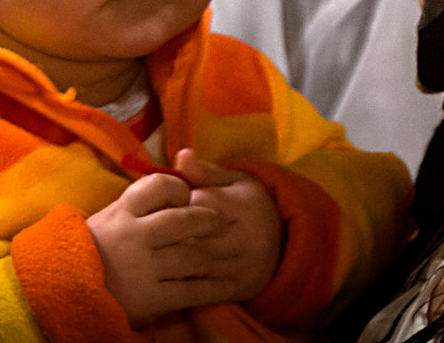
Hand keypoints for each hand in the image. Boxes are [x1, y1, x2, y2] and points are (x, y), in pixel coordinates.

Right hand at [87, 172, 232, 327]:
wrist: (65, 291)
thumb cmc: (94, 248)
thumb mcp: (110, 217)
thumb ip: (140, 202)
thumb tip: (178, 176)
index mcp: (122, 211)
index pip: (160, 185)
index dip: (180, 188)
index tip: (188, 195)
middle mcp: (134, 236)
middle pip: (183, 220)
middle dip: (206, 219)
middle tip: (218, 221)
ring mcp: (143, 268)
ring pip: (192, 256)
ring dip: (209, 256)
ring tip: (216, 256)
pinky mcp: (150, 298)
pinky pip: (191, 291)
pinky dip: (214, 288)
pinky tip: (228, 286)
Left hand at [174, 149, 283, 301]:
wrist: (282, 243)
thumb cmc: (248, 206)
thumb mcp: (233, 182)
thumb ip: (205, 171)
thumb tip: (182, 155)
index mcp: (244, 205)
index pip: (199, 202)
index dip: (179, 202)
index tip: (171, 204)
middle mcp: (247, 236)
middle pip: (195, 235)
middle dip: (173, 232)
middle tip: (161, 230)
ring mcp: (244, 265)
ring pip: (196, 263)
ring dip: (174, 256)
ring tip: (163, 249)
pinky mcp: (240, 288)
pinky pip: (203, 286)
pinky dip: (185, 279)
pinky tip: (175, 269)